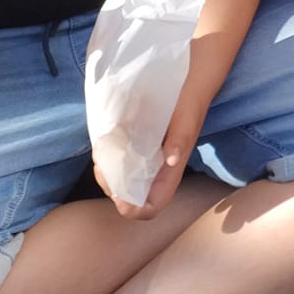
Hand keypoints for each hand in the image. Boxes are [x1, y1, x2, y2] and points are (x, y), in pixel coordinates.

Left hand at [96, 79, 209, 219]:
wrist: (190, 85)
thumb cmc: (188, 104)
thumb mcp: (186, 120)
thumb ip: (180, 140)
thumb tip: (172, 161)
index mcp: (171, 173)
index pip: (150, 208)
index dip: (131, 207)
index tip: (117, 188)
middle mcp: (158, 173)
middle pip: (131, 201)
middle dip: (112, 188)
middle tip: (103, 166)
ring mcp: (149, 164)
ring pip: (123, 185)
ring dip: (108, 175)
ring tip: (103, 155)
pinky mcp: (141, 152)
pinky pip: (121, 167)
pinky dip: (110, 162)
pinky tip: (107, 146)